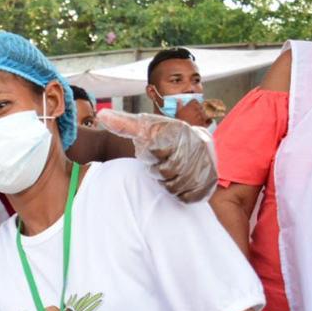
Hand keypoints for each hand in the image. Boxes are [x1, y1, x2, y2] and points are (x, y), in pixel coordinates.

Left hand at [97, 109, 216, 202]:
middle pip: (165, 172)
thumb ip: (123, 124)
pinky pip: (187, 196)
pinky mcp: (209, 181)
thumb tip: (101, 114)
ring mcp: (204, 164)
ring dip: (169, 183)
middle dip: (159, 171)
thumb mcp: (143, 128)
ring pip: (175, 186)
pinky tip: (180, 182)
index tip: (157, 150)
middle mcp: (196, 146)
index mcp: (179, 132)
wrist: (194, 142)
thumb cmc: (162, 136)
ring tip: (172, 171)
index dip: (152, 156)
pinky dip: (180, 193)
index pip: (156, 152)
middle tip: (163, 163)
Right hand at [174, 99, 210, 127]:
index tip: (190, 106)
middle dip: (199, 108)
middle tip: (195, 112)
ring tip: (201, 117)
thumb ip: (179, 105)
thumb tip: (179, 99)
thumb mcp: (178, 111)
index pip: (194, 101)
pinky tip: (207, 121)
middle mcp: (199, 109)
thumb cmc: (180, 119)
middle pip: (201, 106)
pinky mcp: (205, 122)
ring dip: (204, 114)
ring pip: (206, 112)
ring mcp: (203, 116)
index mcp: (193, 105)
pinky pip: (209, 121)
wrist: (184, 129)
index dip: (192, 103)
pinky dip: (209, 121)